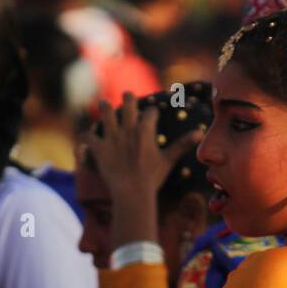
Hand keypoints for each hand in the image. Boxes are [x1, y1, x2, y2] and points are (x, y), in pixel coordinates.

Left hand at [85, 92, 202, 204]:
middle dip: (128, 98)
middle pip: (128, 103)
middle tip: (127, 95)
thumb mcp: (168, 159)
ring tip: (104, 104)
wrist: (132, 192)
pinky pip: (88, 136)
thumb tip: (200, 133)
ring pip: (105, 112)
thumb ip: (182, 144)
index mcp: (145, 130)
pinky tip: (87, 135)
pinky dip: (87, 135)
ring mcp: (111, 136)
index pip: (150, 112)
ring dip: (105, 107)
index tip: (151, 113)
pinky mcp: (98, 147)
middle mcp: (128, 128)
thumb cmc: (152, 177)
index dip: (151, 112)